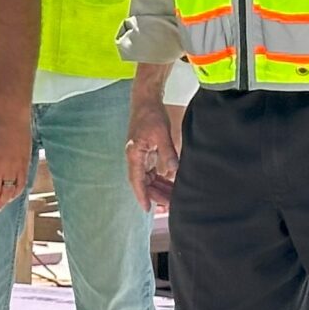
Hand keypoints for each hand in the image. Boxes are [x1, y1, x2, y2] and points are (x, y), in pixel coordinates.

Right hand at [126, 91, 180, 210]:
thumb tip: (174, 170)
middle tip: (169, 206)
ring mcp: (139, 155)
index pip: (137, 180)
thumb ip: (168, 153)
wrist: (145, 100)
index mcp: (134, 154)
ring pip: (147, 178)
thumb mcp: (162, 135)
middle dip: (155, 194)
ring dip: (158, 187)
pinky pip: (151, 170)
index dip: (142, 195)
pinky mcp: (145, 152)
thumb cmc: (151, 115)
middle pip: (143, 182)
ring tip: (172, 198)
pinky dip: (160, 178)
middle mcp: (134, 157)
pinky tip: (170, 184)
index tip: (148, 209)